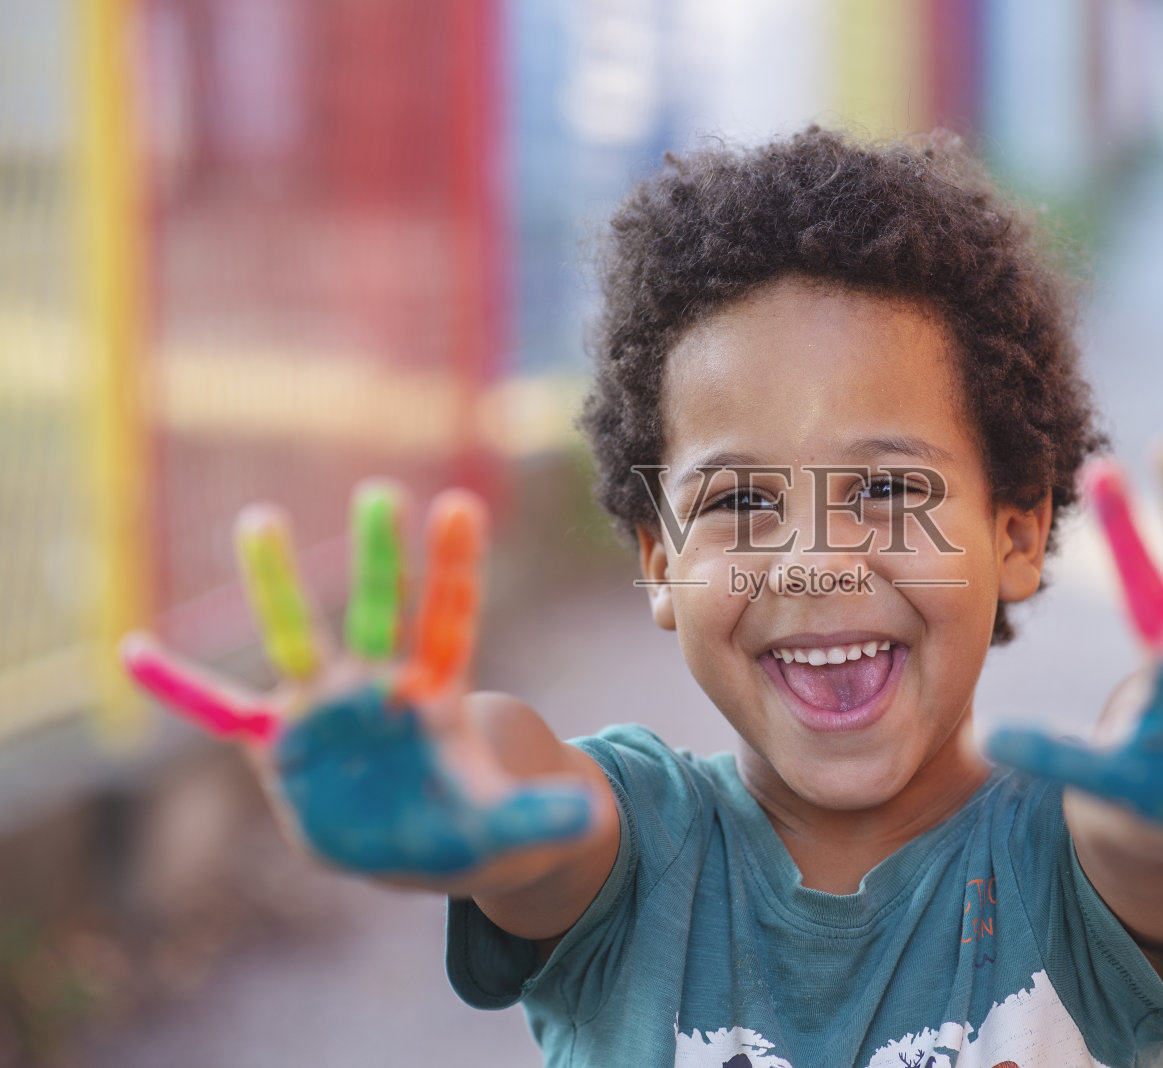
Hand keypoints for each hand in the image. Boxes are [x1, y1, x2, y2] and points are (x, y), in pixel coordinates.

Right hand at [121, 482, 592, 878]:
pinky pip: (218, 713)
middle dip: (378, 560)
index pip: (449, 620)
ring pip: (296, 638)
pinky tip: (133, 654)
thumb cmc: (460, 823)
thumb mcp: (507, 829)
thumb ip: (542, 818)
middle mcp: (377, 687)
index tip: (460, 506)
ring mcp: (324, 710)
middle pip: (378, 613)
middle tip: (380, 494)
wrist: (408, 842)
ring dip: (275, 587)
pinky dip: (179, 689)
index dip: (454, 569)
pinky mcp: (279, 747)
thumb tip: (587, 817)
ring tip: (258, 520)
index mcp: (436, 695)